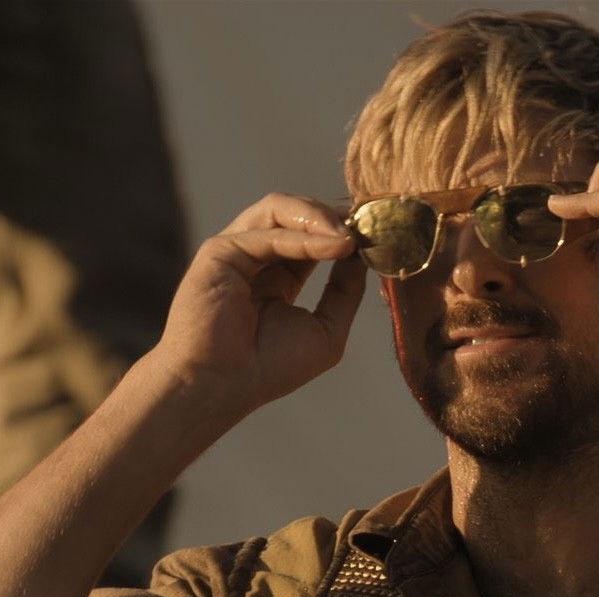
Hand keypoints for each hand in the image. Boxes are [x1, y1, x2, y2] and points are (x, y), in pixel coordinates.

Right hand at [151, 193, 365, 417]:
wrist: (224, 386)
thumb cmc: (269, 367)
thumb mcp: (326, 328)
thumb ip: (345, 291)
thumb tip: (363, 254)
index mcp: (279, 275)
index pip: (313, 235)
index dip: (344, 230)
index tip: (378, 234)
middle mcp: (256, 257)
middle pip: (297, 213)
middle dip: (335, 217)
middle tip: (368, 229)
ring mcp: (236, 250)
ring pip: (278, 209)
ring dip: (320, 218)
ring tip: (351, 236)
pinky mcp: (220, 251)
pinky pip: (267, 233)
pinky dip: (303, 236)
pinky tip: (334, 246)